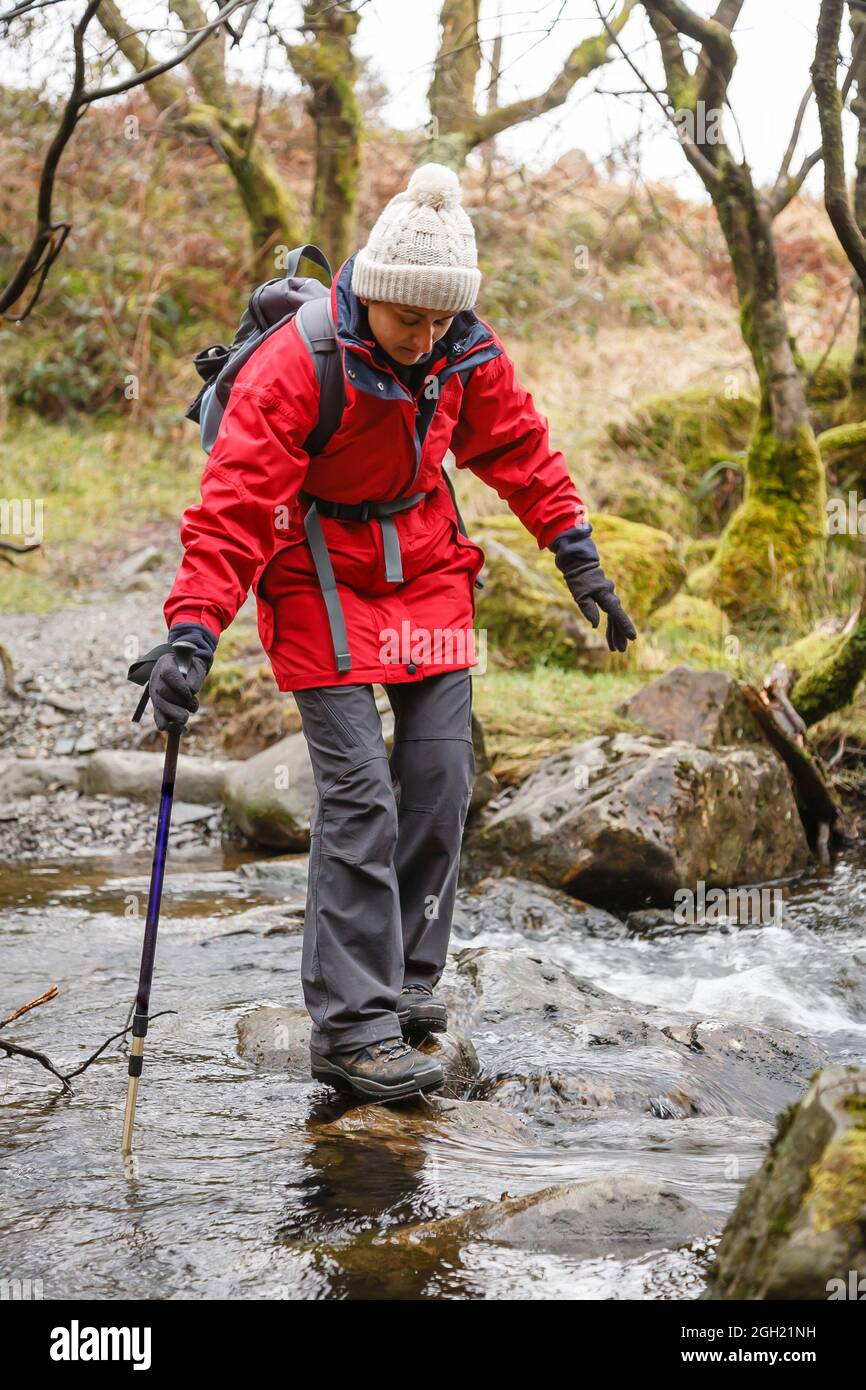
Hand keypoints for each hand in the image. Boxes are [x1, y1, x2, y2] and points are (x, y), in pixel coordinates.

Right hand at [149, 649, 210, 730]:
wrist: (182, 670)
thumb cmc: (190, 668)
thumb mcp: (196, 667)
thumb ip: (195, 677)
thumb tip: (192, 690)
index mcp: (165, 664)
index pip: (168, 673)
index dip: (179, 685)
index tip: (191, 692)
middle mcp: (156, 677)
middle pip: (163, 691)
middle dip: (179, 701)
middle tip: (193, 706)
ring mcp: (155, 692)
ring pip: (159, 704)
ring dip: (173, 713)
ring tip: (185, 717)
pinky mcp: (157, 704)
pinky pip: (156, 714)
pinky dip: (162, 722)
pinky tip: (166, 728)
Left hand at [550, 526, 637, 652]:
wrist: (579, 563)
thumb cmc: (578, 579)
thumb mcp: (579, 595)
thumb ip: (588, 609)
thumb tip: (595, 626)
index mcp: (605, 595)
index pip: (617, 613)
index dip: (625, 626)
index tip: (633, 637)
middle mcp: (610, 596)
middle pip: (617, 618)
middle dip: (619, 635)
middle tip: (621, 650)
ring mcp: (609, 597)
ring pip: (614, 617)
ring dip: (615, 633)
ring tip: (616, 649)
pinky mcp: (605, 598)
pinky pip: (610, 614)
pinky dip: (610, 625)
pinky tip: (610, 636)